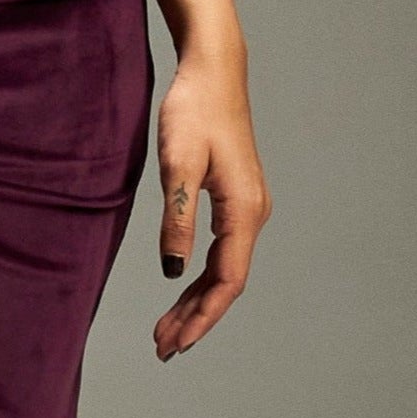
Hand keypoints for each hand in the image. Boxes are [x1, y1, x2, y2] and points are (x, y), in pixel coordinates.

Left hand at [153, 52, 268, 359]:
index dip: (201, 316)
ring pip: (225, 269)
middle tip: (162, 347)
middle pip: (227, 283)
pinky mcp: (237, 199)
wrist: (213, 70)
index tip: (174, 342)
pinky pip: (222, 251)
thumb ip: (177, 219)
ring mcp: (248, 208)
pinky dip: (201, 276)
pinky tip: (182, 288)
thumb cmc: (194, 110)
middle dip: (196, 318)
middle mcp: (254, 214)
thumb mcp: (178, 164)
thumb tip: (172, 271)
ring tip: (167, 329)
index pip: (226, 281)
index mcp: (244, 210)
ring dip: (197, 300)